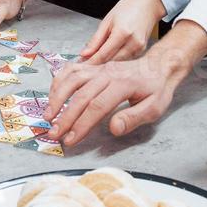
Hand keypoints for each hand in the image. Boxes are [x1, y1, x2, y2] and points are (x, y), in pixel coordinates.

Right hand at [46, 40, 196, 145]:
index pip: (97, 106)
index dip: (82, 124)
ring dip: (57, 97)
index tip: (71, 139)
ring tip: (48, 116)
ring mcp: (99, 68)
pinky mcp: (94, 67)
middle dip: (65, 117)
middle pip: (81, 95)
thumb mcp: (154, 108)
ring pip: (72, 79)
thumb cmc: (156, 89)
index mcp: (123, 84)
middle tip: (54, 134)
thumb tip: (113, 128)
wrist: (158, 67)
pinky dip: (59, 82)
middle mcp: (108, 73)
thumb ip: (133, 118)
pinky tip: (53, 96)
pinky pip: (72, 70)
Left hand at [79, 0, 164, 63]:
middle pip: (111, 62)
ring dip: (106, 63)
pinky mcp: (142, 51)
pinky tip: (110, 55)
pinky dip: (116, 59)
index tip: (82, 65)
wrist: (148, 4)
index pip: (103, 55)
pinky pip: (126, 60)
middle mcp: (133, 42)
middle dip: (97, 64)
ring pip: (118, 63)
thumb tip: (85, 53)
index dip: (91, 62)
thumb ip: (96, 40)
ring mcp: (139, 48)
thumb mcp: (107, 21)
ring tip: (97, 58)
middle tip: (86, 62)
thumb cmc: (129, 7)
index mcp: (122, 32)